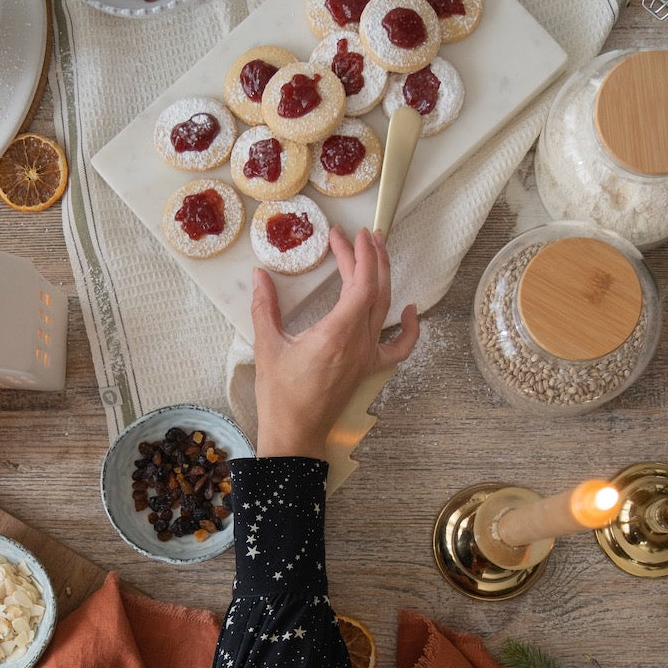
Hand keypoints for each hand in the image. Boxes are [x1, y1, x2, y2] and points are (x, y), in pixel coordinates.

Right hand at [250, 225, 418, 459]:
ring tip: (379, 253)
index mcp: (338, 333)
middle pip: (377, 289)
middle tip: (364, 234)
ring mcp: (367, 356)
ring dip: (384, 278)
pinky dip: (409, 327)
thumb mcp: (267, 346)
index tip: (342, 236)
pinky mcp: (368, 368)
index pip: (358, 282)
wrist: (295, 433)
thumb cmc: (280, 396)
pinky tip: (409, 310)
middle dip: (372, 257)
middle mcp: (360, 342)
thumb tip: (258, 275)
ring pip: (387, 309)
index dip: (354, 254)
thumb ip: (264, 307)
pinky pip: (399, 347)